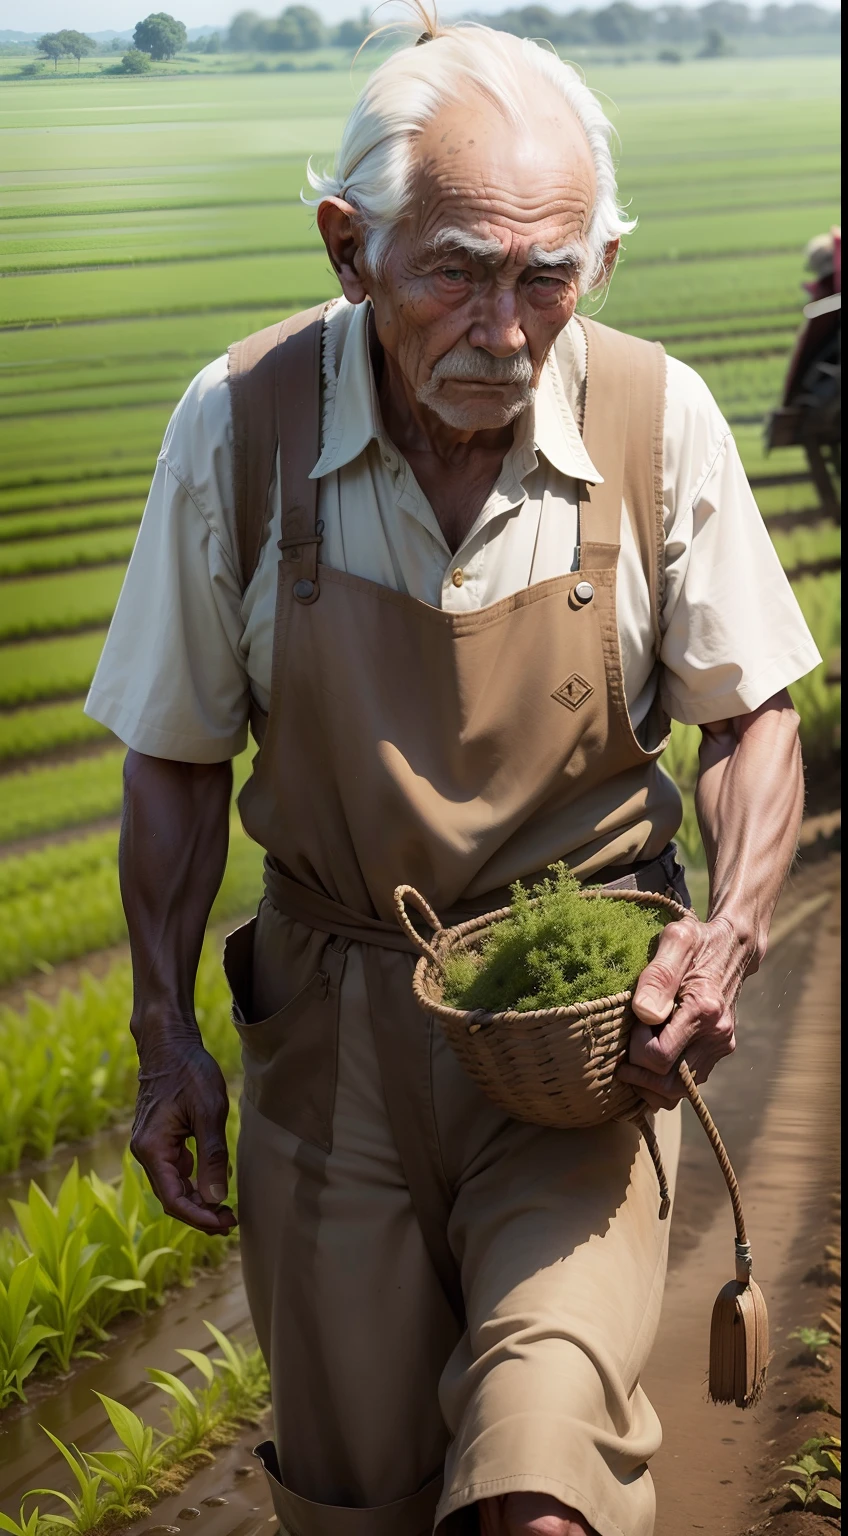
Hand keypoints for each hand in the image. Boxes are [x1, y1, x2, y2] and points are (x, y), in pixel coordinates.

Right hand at [130, 1034, 237, 1233]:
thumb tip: (217, 1198)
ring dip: (198, 1200)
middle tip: (231, 1221)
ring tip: (226, 1209)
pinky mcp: (159, 1139)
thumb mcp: (209, 1113)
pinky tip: (214, 1181)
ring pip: (173, 1185)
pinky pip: (174, 1169)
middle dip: (201, 1213)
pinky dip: (194, 1181)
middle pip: (171, 1197)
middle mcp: (145, 1152)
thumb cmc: (189, 1072)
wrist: (169, 1045)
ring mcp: (150, 1146)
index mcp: (152, 1149)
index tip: (226, 1224)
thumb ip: (212, 1157)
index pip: (174, 1199)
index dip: (200, 1217)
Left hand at [618, 914, 751, 1110]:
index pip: (659, 1057)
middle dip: (639, 1074)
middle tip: (623, 1053)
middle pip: (668, 1084)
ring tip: (632, 1062)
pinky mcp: (720, 1050)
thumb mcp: (676, 941)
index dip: (635, 1048)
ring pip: (679, 1091)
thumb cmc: (698, 941)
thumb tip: (644, 1013)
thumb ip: (659, 976)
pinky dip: (665, 1081)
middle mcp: (717, 1035)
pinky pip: (689, 1082)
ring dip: (650, 1084)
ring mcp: (721, 1046)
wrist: (732, 946)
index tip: (632, 1024)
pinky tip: (648, 1062)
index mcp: (704, 1010)